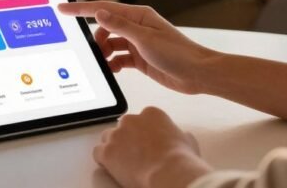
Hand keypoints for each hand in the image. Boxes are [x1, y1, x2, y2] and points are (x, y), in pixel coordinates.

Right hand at [58, 1, 217, 94]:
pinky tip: (111, 70)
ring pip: (111, 44)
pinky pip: (119, 58)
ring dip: (104, 53)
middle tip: (91, 50)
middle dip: (95, 38)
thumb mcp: (144, 39)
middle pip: (105, 28)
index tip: (63, 8)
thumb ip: (120, 26)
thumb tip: (99, 13)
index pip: (103, 9)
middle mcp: (136, 27)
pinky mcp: (140, 58)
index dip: (81, 9)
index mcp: (138, 16)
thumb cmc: (178, 53)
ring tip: (102, 63)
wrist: (198, 74)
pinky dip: (112, 64)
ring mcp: (138, 43)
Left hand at [94, 107, 210, 187]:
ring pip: (108, 138)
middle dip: (127, 139)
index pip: (141, 120)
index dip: (143, 133)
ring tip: (123, 162)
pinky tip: (112, 168)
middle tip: (135, 154)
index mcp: (151, 114)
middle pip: (123, 127)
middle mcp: (131, 120)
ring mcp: (117, 135)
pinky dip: (103, 160)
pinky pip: (98, 153)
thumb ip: (179, 134)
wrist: (169, 172)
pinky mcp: (107, 151)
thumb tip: (182, 137)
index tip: (146, 143)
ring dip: (114, 148)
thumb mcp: (188, 141)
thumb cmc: (180, 160)